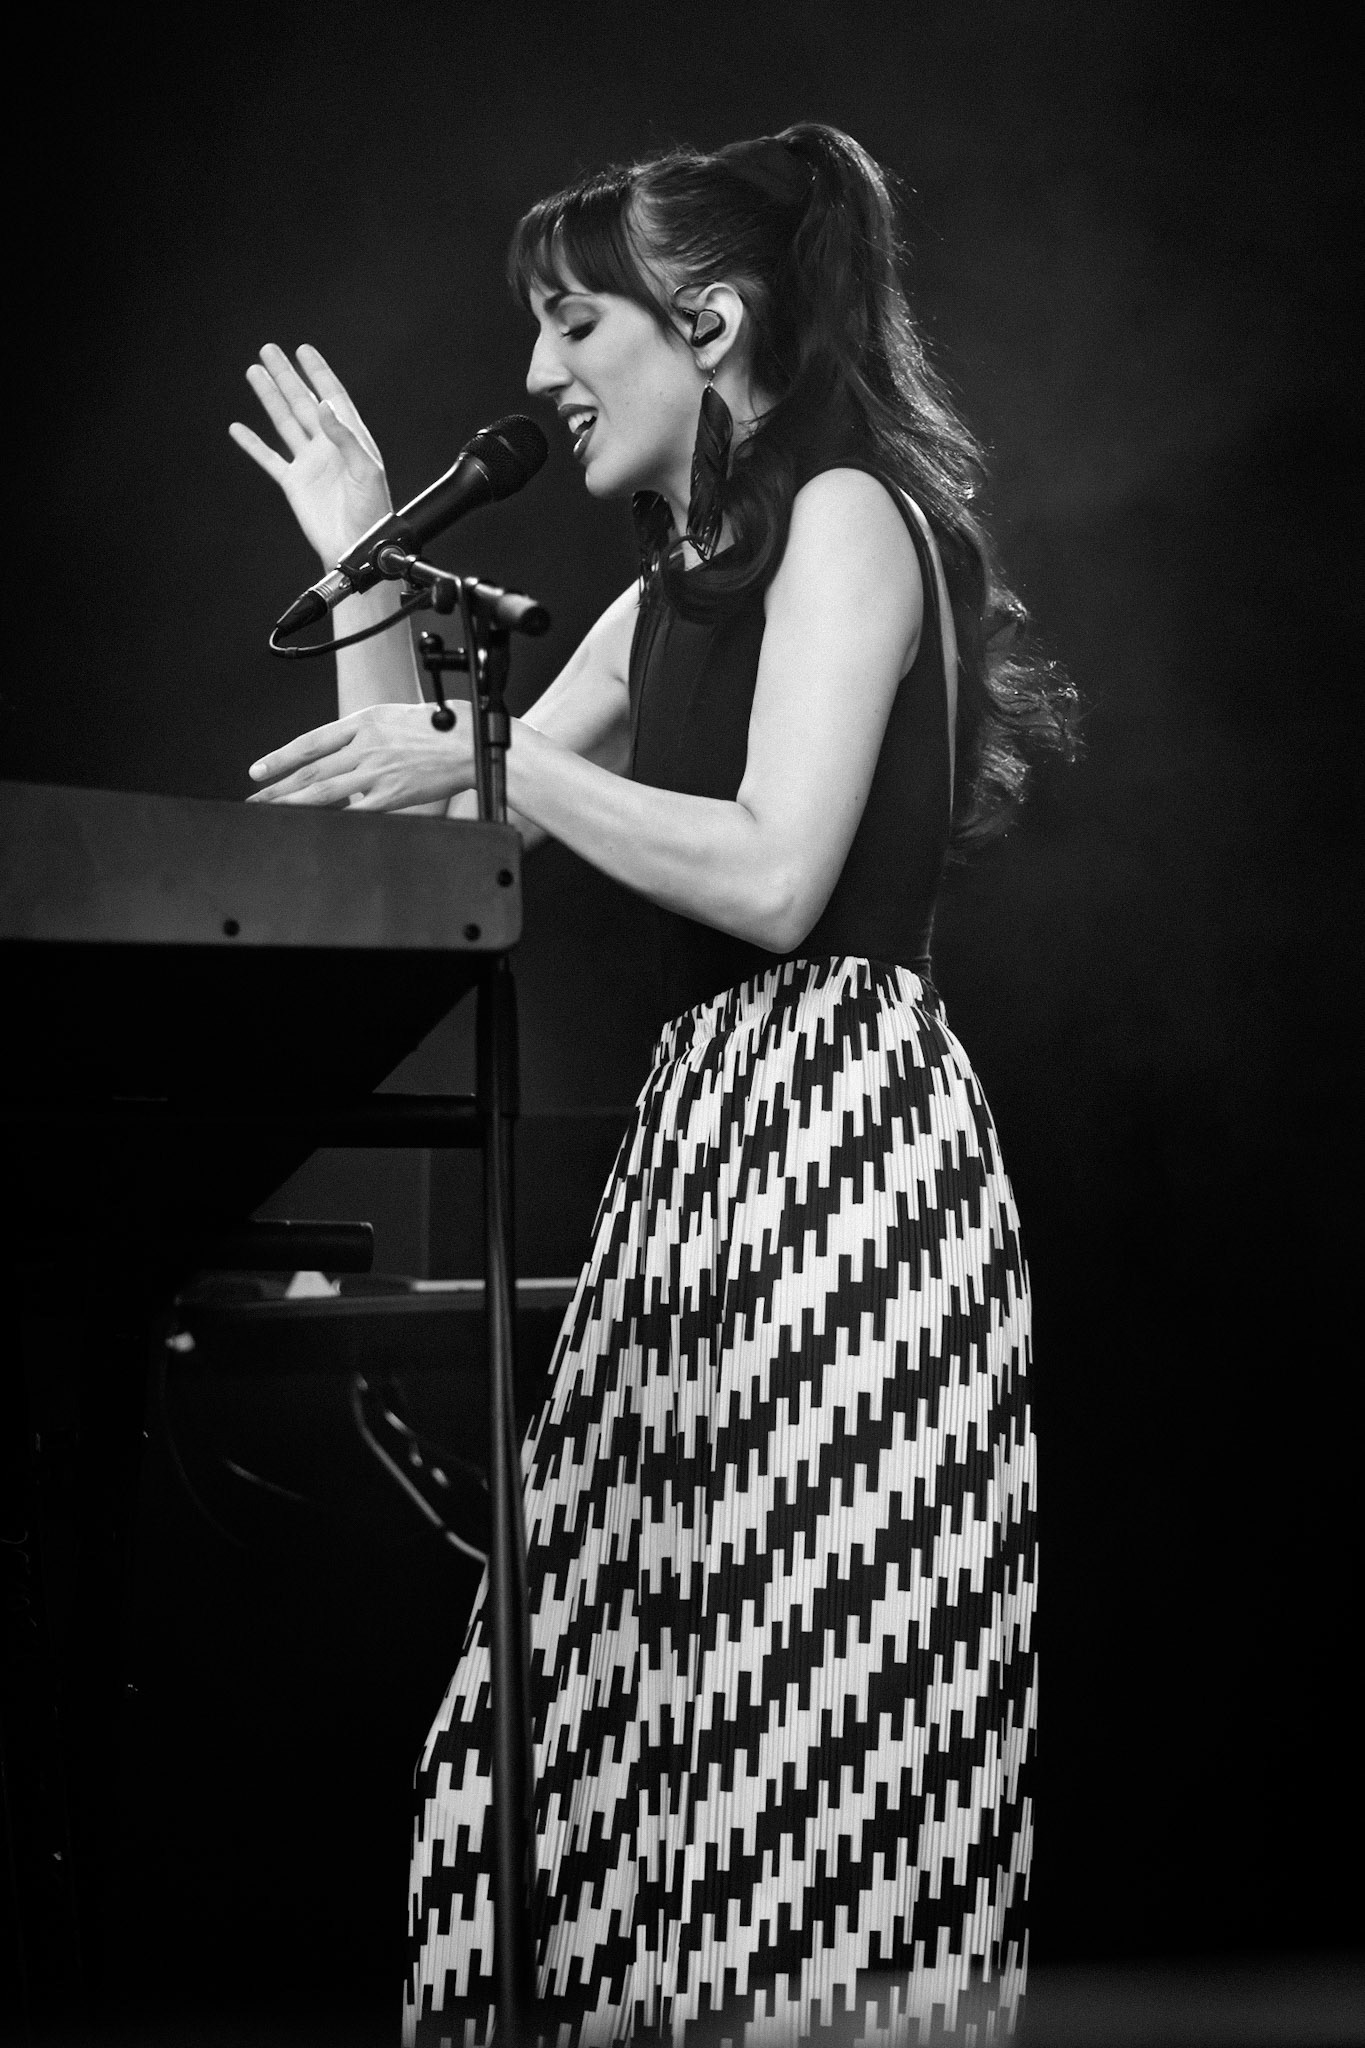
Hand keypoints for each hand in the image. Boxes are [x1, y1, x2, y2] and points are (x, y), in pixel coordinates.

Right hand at [229, 343, 392, 567]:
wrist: (355, 548)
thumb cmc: (372, 514)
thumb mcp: (366, 471)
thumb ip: (346, 437)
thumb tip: (323, 405)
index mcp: (350, 440)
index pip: (332, 398)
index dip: (319, 373)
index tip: (304, 350)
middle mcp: (328, 447)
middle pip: (302, 402)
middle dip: (286, 375)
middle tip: (269, 349)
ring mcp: (310, 463)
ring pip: (284, 422)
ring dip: (269, 397)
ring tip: (254, 372)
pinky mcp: (294, 483)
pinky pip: (269, 458)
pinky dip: (252, 444)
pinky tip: (238, 429)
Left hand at [247, 701, 473, 811]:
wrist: (468, 741)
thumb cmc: (438, 728)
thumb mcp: (394, 718)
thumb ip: (364, 736)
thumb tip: (341, 755)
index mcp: (363, 722)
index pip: (311, 742)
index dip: (281, 757)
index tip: (259, 770)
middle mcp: (365, 746)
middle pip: (311, 769)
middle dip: (277, 787)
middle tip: (254, 799)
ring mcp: (376, 771)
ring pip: (324, 790)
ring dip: (292, 802)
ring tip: (270, 812)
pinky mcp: (393, 794)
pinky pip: (356, 810)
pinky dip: (333, 819)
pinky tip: (316, 826)